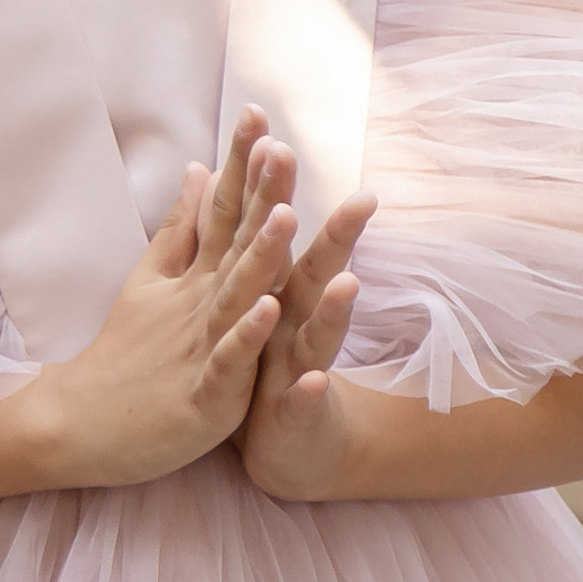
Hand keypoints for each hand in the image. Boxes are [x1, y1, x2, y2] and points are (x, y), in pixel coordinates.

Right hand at [27, 108, 297, 490]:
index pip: (222, 210)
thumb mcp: (149, 280)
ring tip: (286, 215)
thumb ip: (181, 226)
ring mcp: (200, 346)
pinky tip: (269, 310)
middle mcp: (199, 303)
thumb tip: (199, 167)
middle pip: (234, 243)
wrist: (78, 423)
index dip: (241, 164)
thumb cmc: (121, 352)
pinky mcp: (204, 395)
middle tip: (282, 146)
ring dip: (261, 256)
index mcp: (194, 277)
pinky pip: (228, 362)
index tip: (257, 112)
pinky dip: (246, 336)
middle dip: (261, 195)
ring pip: (235, 295)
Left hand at [235, 188, 377, 501]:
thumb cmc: (266, 360)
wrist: (287, 444)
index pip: (280, 233)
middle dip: (338, 236)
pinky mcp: (296, 413)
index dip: (276, 189)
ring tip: (349, 281)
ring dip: (334, 310)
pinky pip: (302, 402)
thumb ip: (240, 238)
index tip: (273, 137)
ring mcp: (302, 367)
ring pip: (319, 334)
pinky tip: (318, 382)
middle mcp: (298, 322)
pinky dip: (310, 393)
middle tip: (362, 199)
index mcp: (278, 290)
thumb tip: (220, 178)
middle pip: (317, 272)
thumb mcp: (252, 295)